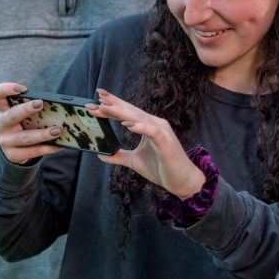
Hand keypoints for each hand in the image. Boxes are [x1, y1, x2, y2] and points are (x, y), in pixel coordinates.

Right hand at [0, 83, 64, 165]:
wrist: (13, 150)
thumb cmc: (22, 125)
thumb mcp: (21, 115)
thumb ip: (32, 108)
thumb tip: (58, 106)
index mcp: (2, 110)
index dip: (5, 89)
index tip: (23, 89)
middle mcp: (0, 124)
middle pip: (11, 115)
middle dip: (26, 109)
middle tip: (40, 103)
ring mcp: (5, 141)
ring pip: (25, 137)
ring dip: (43, 134)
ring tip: (58, 130)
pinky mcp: (13, 155)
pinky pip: (32, 152)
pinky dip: (47, 148)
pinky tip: (59, 145)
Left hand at [89, 89, 204, 197]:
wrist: (181, 181)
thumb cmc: (161, 168)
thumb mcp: (134, 161)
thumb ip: (119, 156)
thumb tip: (102, 154)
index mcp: (147, 126)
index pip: (127, 112)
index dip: (113, 104)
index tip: (97, 98)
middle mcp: (155, 124)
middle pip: (131, 111)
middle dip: (113, 104)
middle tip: (97, 97)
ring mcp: (161, 132)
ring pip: (139, 118)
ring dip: (121, 113)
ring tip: (106, 108)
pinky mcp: (165, 142)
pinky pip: (152, 131)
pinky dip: (140, 127)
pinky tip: (128, 125)